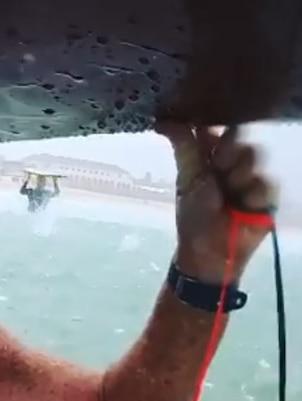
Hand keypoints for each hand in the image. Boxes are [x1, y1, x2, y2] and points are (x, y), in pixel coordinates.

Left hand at [157, 123, 278, 283]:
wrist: (209, 251)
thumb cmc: (194, 214)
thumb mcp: (188, 178)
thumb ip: (184, 147)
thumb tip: (163, 119)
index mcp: (209, 157)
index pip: (217, 129)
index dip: (214, 124)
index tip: (210, 121)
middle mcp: (232, 163)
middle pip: (239, 138)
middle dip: (227, 151)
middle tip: (218, 166)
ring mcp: (251, 178)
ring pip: (254, 157)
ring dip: (238, 173)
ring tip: (229, 192)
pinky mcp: (267, 196)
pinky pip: (266, 182)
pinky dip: (252, 193)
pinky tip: (243, 205)